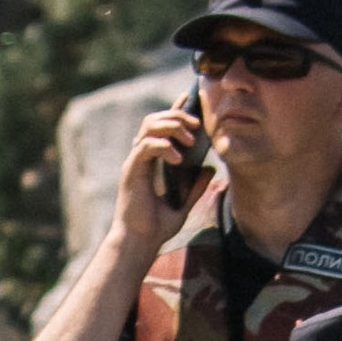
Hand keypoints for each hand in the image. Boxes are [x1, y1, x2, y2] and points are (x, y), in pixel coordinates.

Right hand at [111, 105, 209, 253]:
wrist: (139, 243)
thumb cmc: (156, 227)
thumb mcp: (184, 204)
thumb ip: (196, 187)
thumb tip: (210, 169)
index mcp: (152, 162)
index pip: (162, 126)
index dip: (176, 109)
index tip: (191, 97)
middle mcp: (141, 158)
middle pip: (155, 119)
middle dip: (178, 116)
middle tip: (197, 126)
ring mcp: (135, 162)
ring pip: (149, 126)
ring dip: (172, 127)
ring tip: (190, 141)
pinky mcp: (131, 170)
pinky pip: (146, 145)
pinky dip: (164, 146)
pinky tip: (178, 159)